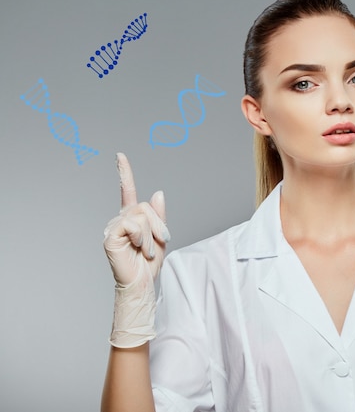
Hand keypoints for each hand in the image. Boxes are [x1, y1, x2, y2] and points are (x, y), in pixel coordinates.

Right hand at [103, 152, 169, 347]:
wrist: (142, 283)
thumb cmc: (149, 263)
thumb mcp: (160, 235)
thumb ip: (159, 214)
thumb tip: (157, 192)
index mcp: (132, 217)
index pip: (127, 191)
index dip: (124, 173)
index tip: (119, 156)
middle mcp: (120, 219)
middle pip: (145, 206)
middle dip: (159, 225)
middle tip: (159, 243)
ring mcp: (113, 227)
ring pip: (141, 216)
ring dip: (151, 235)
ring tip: (147, 250)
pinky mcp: (110, 236)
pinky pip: (132, 225)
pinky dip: (141, 237)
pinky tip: (138, 248)